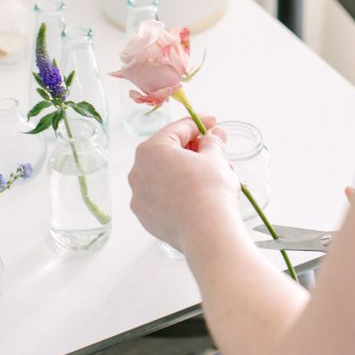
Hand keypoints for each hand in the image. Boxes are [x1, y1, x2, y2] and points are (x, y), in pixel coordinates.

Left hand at [127, 116, 239, 248]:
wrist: (206, 230)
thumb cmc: (208, 188)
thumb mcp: (215, 158)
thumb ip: (213, 143)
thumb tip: (215, 136)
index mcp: (151, 150)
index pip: (177, 130)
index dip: (199, 124)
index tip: (213, 124)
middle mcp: (138, 172)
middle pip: (168, 154)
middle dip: (193, 152)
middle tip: (215, 153)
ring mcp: (140, 198)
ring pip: (166, 178)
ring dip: (187, 173)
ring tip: (213, 178)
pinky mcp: (147, 219)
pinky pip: (163, 199)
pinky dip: (178, 194)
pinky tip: (198, 198)